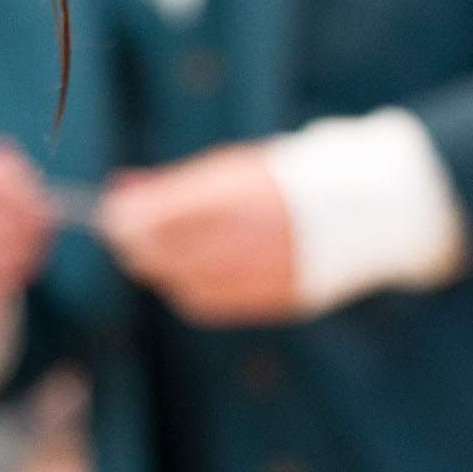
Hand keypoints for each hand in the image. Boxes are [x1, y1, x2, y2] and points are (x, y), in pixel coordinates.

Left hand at [97, 143, 296, 323]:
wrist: (356, 209)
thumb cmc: (281, 182)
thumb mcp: (227, 169)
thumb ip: (172, 185)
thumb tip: (121, 190)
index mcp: (230, 198)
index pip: (150, 219)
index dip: (124, 218)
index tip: (116, 212)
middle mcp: (240, 240)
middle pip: (158, 254)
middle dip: (137, 243)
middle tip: (132, 232)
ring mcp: (255, 274)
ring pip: (177, 282)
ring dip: (163, 266)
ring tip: (170, 246)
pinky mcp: (265, 299)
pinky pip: (204, 302)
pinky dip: (189, 286)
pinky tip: (195, 269)